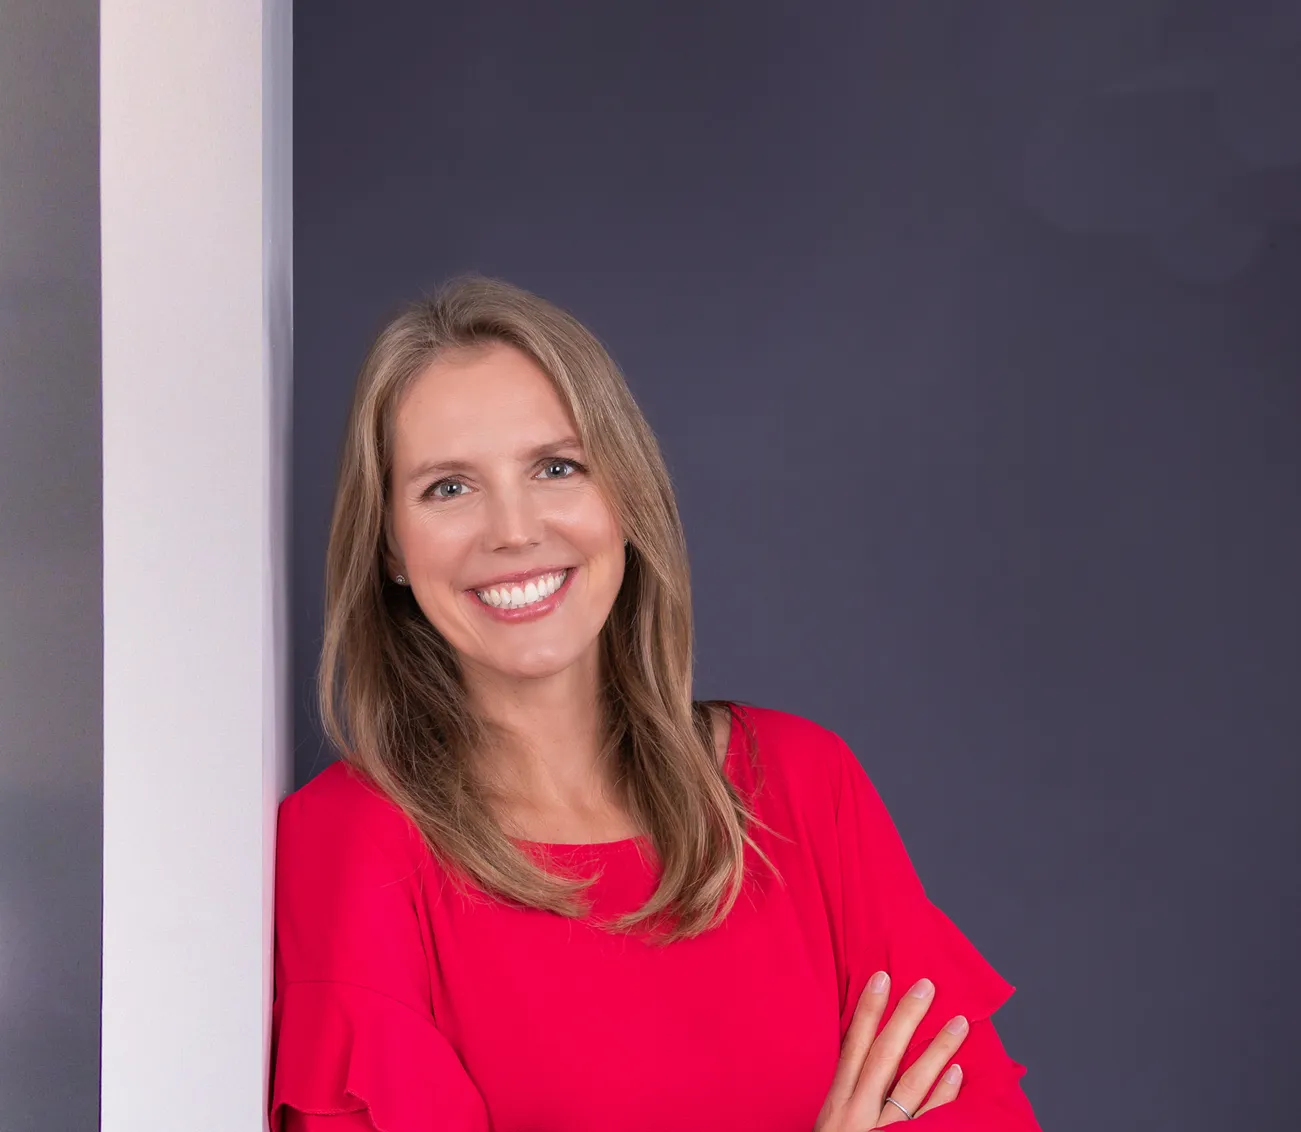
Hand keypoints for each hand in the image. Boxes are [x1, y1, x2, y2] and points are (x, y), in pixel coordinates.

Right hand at [814, 972, 967, 1129]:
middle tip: (926, 986)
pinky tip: (957, 1073)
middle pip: (884, 1055)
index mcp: (837, 1103)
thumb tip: (867, 1058)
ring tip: (959, 1023)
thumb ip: (848, 1094)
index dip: (867, 1011)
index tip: (881, 978)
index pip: (853, 1047)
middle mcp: (857, 1114)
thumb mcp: (830, 1124)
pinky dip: (943, 1096)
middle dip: (905, 1017)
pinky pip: (928, 1120)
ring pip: (911, 1083)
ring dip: (937, 1049)